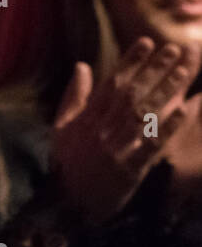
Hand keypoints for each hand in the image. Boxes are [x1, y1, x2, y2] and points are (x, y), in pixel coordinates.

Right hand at [49, 38, 201, 224]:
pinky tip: (184, 110)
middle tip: (173, 50)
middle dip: (153, 70)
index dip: (130, 62)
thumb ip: (73, 96)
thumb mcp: (61, 127)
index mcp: (85, 118)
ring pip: (144, 114)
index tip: (147, 43)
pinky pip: (151, 144)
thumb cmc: (67, 163)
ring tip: (184, 72)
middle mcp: (101, 129)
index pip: (111, 83)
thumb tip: (82, 66)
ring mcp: (115, 148)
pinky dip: (167, 126)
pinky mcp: (129, 168)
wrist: (67, 204)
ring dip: (166, 91)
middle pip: (131, 94)